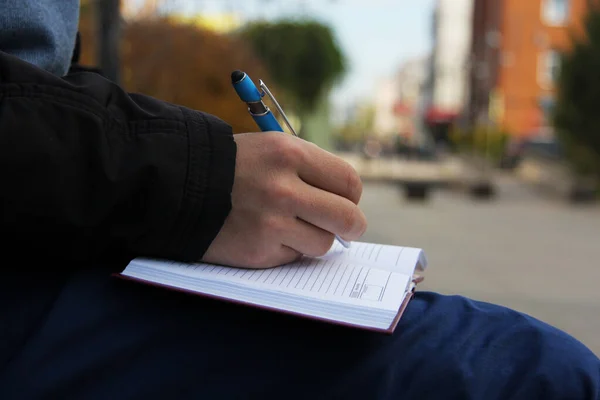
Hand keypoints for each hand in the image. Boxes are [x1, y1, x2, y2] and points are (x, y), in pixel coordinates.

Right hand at [202, 132, 366, 267]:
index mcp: (290, 154)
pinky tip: (267, 235)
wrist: (180, 186)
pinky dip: (288, 249)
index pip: (349, 182)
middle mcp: (284, 189)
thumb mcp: (272, 150)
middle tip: (347, 229)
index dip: (351, 195)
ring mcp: (272, 223)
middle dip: (352, 226)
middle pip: (348, 218)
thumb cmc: (234, 167)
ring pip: (324, 243)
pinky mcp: (259, 250)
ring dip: (314, 238)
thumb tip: (348, 202)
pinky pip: (295, 256)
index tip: (345, 202)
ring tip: (292, 227)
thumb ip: (311, 170)